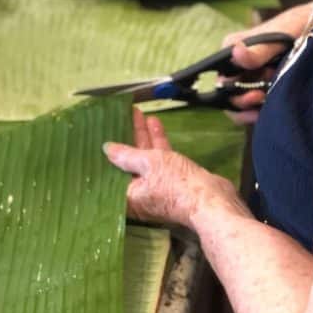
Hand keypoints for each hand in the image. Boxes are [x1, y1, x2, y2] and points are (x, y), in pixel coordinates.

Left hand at [104, 109, 240, 227]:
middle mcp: (139, 193)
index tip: (102, 135)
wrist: (210, 199)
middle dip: (126, 139)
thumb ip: (127, 155)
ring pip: (145, 159)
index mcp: (128, 196)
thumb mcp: (149, 163)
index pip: (111, 173)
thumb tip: (107, 149)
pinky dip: (157, 142)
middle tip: (119, 118)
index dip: (108, 153)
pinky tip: (154, 122)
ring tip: (136, 114)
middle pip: (128, 163)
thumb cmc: (176, 184)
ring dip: (143, 137)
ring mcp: (156, 186)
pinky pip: (160, 159)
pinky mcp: (172, 180)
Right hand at [223, 5, 311, 123]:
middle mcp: (236, 63)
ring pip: (239, 102)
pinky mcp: (261, 86)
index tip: (253, 93)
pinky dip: (258, 111)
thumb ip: (259, 50)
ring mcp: (248, 76)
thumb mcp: (279, 37)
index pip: (221, 75)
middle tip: (262, 97)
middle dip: (244, 99)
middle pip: (228, 93)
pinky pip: (251, 106)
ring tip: (268, 101)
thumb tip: (236, 53)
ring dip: (252, 106)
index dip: (231, 90)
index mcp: (232, 48)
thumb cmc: (296, 25)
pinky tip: (267, 112)